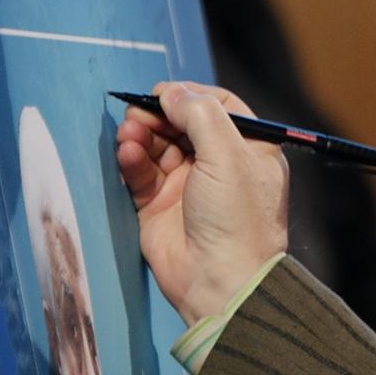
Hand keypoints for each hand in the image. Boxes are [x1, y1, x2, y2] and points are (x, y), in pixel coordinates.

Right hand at [115, 81, 288, 325]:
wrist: (221, 282)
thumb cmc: (237, 218)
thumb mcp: (228, 155)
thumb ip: (200, 115)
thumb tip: (172, 92)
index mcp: (248, 149)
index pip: (218, 106)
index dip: (190, 95)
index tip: (165, 92)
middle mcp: (219, 164)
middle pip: (181, 124)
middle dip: (158, 114)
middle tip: (138, 113)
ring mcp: (187, 186)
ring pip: (157, 146)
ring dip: (141, 135)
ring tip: (130, 135)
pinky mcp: (159, 207)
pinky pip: (141, 174)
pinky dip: (132, 160)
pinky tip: (127, 153)